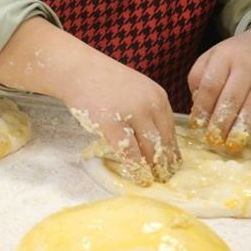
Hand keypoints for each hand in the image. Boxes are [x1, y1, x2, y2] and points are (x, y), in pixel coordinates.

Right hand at [61, 54, 180, 186]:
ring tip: (152, 180)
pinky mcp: (112, 123)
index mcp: (158, 98)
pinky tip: (138, 176)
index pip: (172, 131)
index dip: (172, 152)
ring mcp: (132, 114)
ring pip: (151, 150)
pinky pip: (130, 152)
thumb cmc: (102, 82)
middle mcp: (150, 105)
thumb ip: (147, 112)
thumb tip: (155, 143)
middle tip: (163, 178)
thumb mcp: (135, 91)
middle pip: (164, 143)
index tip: (171, 166)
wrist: (78, 70)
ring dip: (153, 169)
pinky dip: (136, 167)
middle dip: (165, 164)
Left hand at [188, 22, 250, 150]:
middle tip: (214, 140)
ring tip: (232, 144)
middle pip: (232, 98)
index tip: (198, 125)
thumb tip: (198, 107)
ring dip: (242, 129)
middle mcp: (249, 64)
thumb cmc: (237, 55)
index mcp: (225, 56)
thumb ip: (199, 78)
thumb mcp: (213, 57)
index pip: (211, 85)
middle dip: (221, 122)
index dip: (203, 108)